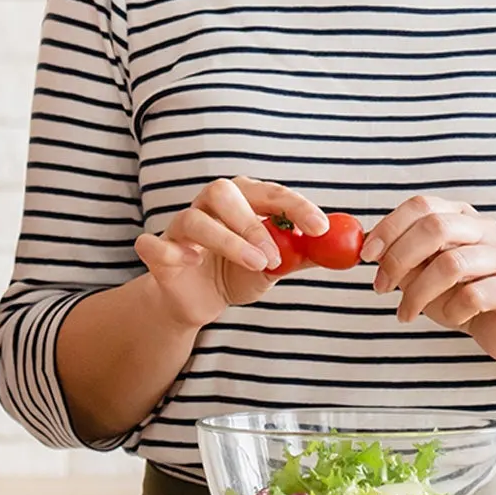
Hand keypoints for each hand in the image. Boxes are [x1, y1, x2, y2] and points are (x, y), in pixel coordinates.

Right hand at [135, 177, 329, 332]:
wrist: (200, 301)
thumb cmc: (239, 273)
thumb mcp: (276, 266)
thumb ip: (302, 254)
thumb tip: (342, 249)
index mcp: (244, 200)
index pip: (272, 193)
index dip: (297, 207)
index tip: (320, 228)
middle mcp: (210, 205)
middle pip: (225, 193)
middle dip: (253, 223)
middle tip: (274, 254)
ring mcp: (181, 227)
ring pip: (195, 220)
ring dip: (228, 241)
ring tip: (256, 265)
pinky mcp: (158, 252)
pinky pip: (153, 243)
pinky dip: (170, 250)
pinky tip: (192, 262)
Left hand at [362, 196, 495, 365]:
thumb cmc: (461, 296)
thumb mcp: (422, 275)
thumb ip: (398, 257)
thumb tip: (362, 244)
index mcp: (461, 217)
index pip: (423, 206)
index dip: (390, 227)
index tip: (366, 255)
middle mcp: (486, 229)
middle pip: (437, 227)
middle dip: (400, 259)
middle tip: (380, 287)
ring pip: (452, 264)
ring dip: (418, 294)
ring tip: (406, 313)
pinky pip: (474, 296)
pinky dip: (452, 311)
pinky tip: (452, 318)